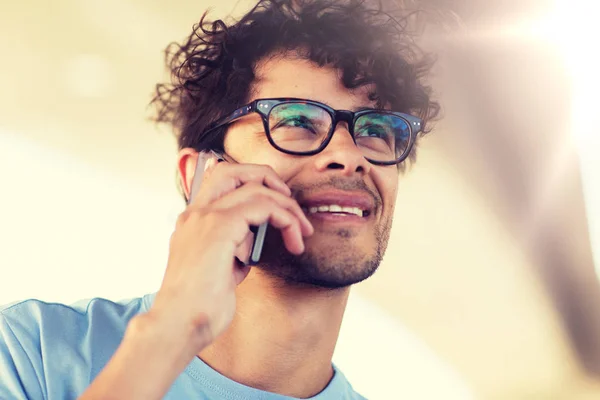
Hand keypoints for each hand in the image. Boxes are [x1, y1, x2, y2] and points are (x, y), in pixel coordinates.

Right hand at [149, 156, 313, 350]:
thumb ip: (235, 248)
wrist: (180, 324)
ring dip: (287, 207)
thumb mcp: (221, 269)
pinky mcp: (220, 227)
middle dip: (269, 179)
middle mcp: (195, 213)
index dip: (253, 184)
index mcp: (192, 221)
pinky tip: (293, 241)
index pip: (221, 180)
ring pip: (255, 187)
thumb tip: (254, 241)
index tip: (278, 207)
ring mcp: (205, 217)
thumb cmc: (200, 306)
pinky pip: (263, 206)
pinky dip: (285, 219)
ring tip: (302, 232)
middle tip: (291, 203)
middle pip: (234, 169)